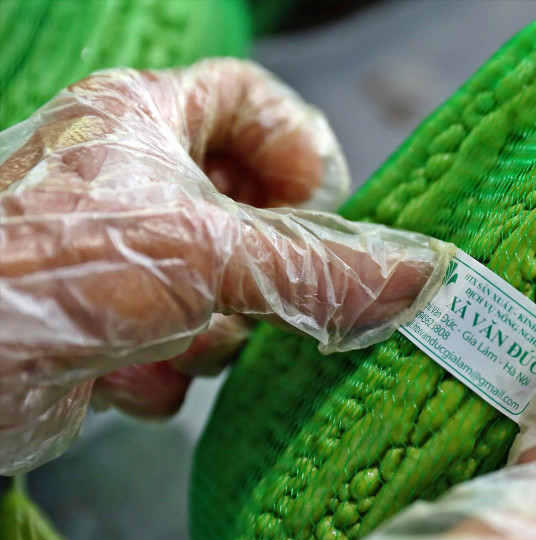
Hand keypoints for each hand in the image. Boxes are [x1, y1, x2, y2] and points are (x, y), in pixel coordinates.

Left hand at [0, 58, 453, 473]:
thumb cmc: (48, 267)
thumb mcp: (210, 254)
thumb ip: (322, 266)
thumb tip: (421, 275)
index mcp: (145, 118)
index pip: (252, 101)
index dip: (298, 150)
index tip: (317, 210)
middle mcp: (131, 180)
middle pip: (249, 209)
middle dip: (261, 269)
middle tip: (263, 293)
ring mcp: (118, 256)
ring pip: (222, 289)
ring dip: (210, 331)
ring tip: (172, 339)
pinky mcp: (105, 325)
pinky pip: (178, 343)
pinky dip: (166, 370)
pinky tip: (124, 376)